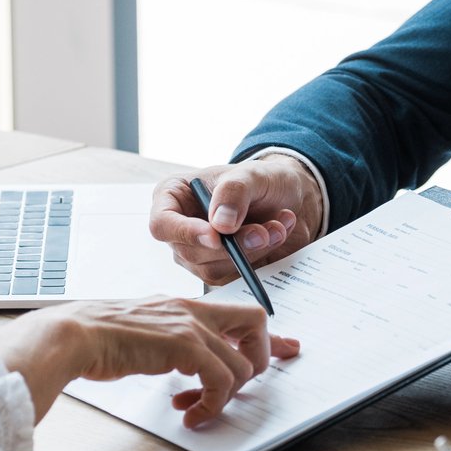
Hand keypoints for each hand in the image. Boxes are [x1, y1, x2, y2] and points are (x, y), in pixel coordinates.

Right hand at [0, 297, 299, 428]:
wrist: (73, 336)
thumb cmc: (96, 339)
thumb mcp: (142, 334)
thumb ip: (168, 342)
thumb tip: (181, 364)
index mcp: (183, 305)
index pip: (239, 311)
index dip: (268, 334)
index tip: (287, 349)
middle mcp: (192, 309)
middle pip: (255, 322)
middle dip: (259, 359)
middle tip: (245, 388)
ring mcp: (190, 325)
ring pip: (240, 363)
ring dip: (225, 395)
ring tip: (198, 409)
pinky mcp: (183, 345)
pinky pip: (220, 378)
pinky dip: (212, 402)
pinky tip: (190, 413)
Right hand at [147, 156, 321, 284]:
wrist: (289, 196)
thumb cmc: (262, 179)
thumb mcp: (252, 174)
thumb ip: (234, 192)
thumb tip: (219, 226)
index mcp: (174, 196)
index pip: (162, 224)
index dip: (186, 233)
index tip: (217, 236)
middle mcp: (181, 227)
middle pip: (190, 252)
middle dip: (231, 245)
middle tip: (263, 231)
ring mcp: (198, 251)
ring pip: (213, 268)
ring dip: (250, 252)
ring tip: (277, 227)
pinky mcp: (220, 268)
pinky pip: (233, 276)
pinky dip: (259, 258)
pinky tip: (277, 235)